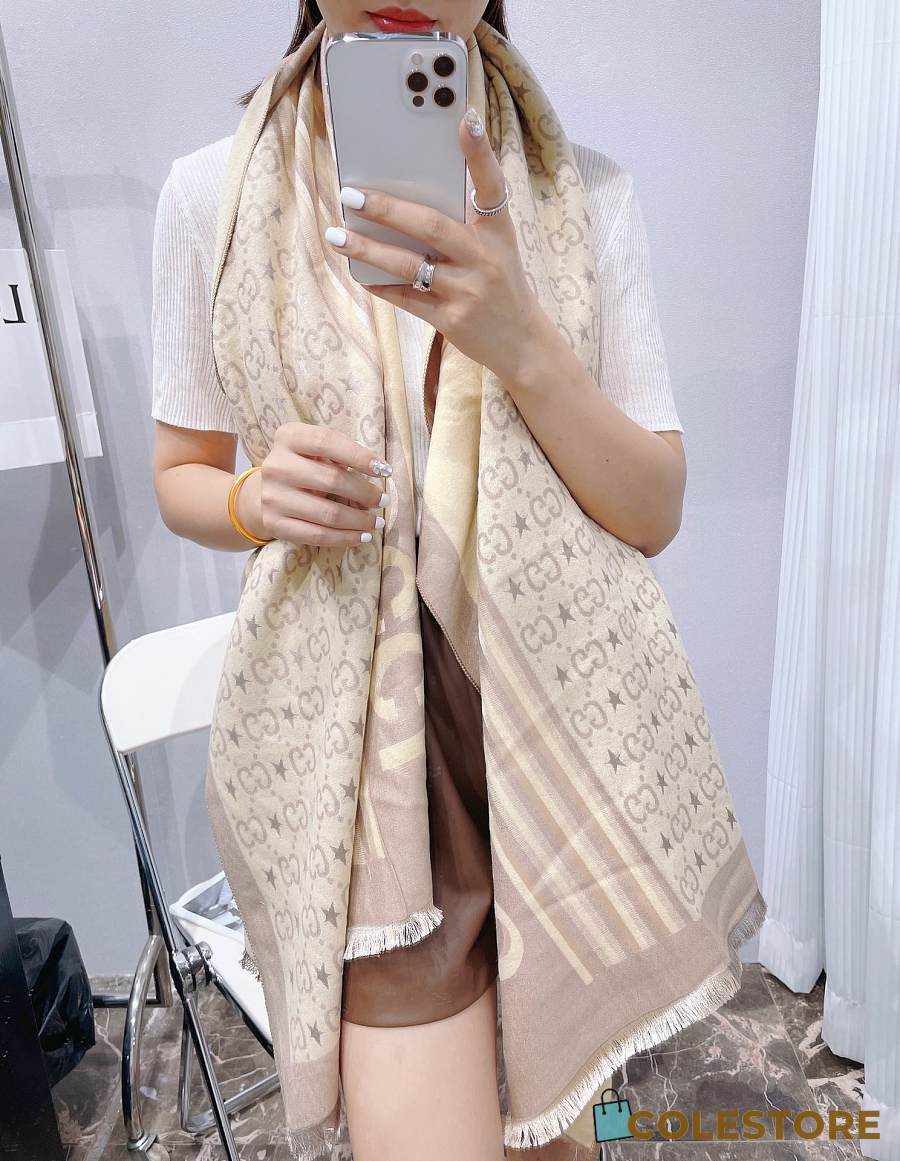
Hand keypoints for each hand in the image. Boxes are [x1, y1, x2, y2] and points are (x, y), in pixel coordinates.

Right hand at [237, 422, 391, 549]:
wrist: (263, 493)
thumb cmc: (303, 466)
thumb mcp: (315, 450)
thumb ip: (340, 453)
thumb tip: (379, 471)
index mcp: (288, 437)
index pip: (327, 442)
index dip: (359, 456)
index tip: (384, 470)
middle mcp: (276, 466)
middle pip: (332, 480)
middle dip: (365, 493)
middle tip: (384, 500)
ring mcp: (273, 497)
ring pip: (328, 513)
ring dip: (360, 520)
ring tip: (377, 522)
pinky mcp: (275, 524)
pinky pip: (317, 536)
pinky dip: (345, 538)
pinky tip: (362, 536)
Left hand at [323, 105, 544, 383]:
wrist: (523, 344)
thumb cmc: (502, 285)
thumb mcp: (497, 247)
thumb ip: (464, 221)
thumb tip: (410, 195)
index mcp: (499, 232)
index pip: (491, 185)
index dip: (480, 152)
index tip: (466, 119)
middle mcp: (485, 258)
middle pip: (431, 227)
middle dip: (387, 209)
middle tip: (350, 194)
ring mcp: (468, 291)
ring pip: (410, 266)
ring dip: (369, 249)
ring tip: (336, 236)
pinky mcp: (452, 320)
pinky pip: (407, 300)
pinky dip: (381, 286)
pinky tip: (359, 274)